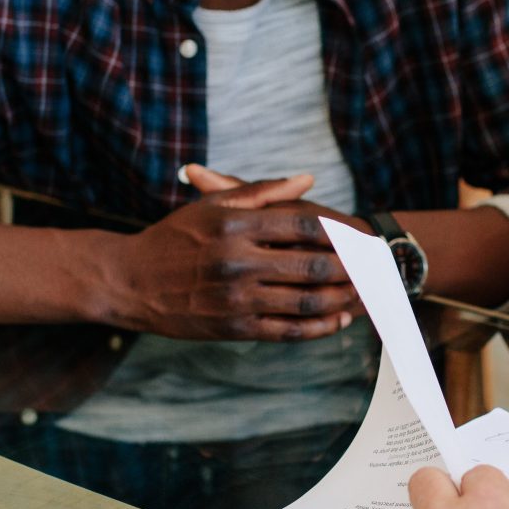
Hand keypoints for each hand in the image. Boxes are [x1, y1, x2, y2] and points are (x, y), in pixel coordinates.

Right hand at [99, 169, 358, 340]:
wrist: (130, 281)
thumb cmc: (174, 236)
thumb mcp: (214, 205)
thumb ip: (263, 190)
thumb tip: (307, 179)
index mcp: (236, 224)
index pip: (304, 224)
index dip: (340, 228)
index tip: (362, 231)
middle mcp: (238, 261)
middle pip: (313, 263)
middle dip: (353, 264)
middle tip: (378, 263)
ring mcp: (237, 298)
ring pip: (306, 300)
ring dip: (343, 297)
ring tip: (365, 291)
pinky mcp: (234, 328)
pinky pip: (288, 330)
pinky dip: (319, 327)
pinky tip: (337, 320)